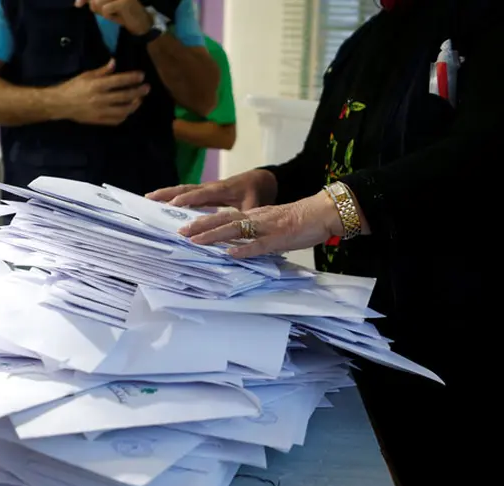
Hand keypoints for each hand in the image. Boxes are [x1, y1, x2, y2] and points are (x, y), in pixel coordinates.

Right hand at [57, 59, 149, 125]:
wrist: (60, 104)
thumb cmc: (72, 87)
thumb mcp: (86, 75)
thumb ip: (102, 71)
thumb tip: (114, 62)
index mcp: (97, 86)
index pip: (119, 81)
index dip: (132, 78)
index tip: (142, 76)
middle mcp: (101, 99)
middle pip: (125, 96)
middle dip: (138, 92)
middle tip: (147, 88)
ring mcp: (101, 112)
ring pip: (123, 110)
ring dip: (134, 105)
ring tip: (139, 99)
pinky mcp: (99, 121)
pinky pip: (116, 120)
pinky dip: (124, 116)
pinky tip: (128, 111)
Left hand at [75, 0, 152, 35]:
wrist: (141, 23)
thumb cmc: (122, 13)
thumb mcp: (105, 5)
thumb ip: (93, 1)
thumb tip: (78, 3)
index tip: (78, 5)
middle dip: (94, 6)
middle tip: (107, 12)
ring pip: (97, 3)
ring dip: (103, 12)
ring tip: (114, 13)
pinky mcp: (124, 2)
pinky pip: (105, 10)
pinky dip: (109, 17)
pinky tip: (118, 17)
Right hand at [146, 169, 277, 210]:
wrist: (262, 180)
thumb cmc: (258, 192)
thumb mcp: (255, 204)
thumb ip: (247, 215)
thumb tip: (241, 228)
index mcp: (223, 189)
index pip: (203, 194)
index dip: (189, 199)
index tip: (173, 204)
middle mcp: (211, 187)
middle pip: (187, 189)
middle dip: (168, 193)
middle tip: (149, 198)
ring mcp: (207, 189)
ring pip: (184, 190)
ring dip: (167, 194)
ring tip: (149, 198)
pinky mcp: (206, 193)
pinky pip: (188, 194)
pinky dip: (174, 197)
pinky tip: (163, 203)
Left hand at [179, 190, 343, 258]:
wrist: (322, 212)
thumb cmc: (299, 220)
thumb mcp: (271, 223)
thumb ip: (254, 232)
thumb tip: (237, 243)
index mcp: (254, 214)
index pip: (224, 216)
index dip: (204, 220)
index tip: (185, 226)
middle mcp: (256, 217)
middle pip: (223, 219)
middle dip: (200, 225)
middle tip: (180, 231)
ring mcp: (266, 227)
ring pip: (236, 229)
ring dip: (214, 235)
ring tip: (195, 240)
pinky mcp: (279, 237)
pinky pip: (259, 244)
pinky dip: (244, 249)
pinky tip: (230, 253)